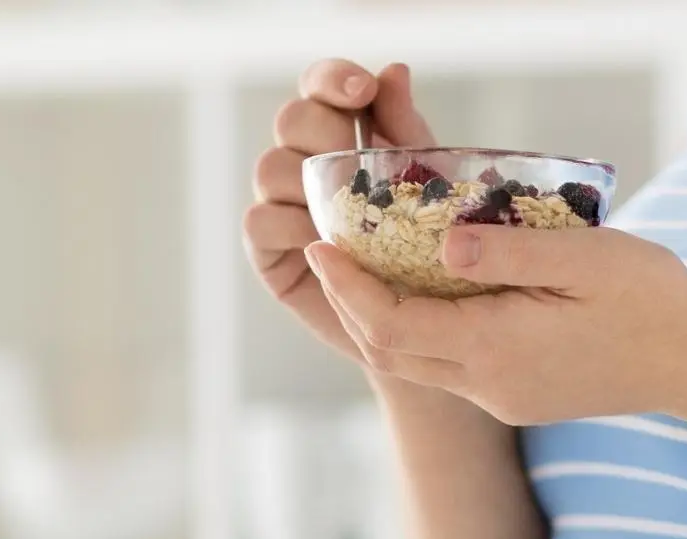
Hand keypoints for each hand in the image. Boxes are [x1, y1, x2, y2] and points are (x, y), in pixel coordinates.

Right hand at [244, 60, 435, 360]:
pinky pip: (259, 222)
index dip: (332, 79)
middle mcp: (302, 160)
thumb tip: (394, 70)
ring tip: (351, 212)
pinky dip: (291, 227)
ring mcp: (280, 204)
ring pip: (270, 167)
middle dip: (326, 133)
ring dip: (308, 183)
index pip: (320, 86)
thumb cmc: (427, 244)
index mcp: (340, 131)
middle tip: (361, 165)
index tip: (363, 91)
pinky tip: (325, 243)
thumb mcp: (427, 181)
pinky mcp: (267, 251)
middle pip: (291, 119)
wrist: (421, 319)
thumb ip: (405, 127)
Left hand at [303, 224, 686, 426]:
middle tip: (331, 248)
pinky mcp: (516, 398)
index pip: (389, 327)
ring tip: (364, 265)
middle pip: (387, 352)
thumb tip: (438, 245)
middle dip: (351, 303)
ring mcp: (501, 397)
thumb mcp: (585, 256)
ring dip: (380, 319)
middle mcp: (488, 384)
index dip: (346, 288)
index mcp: (497, 348)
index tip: (322, 245)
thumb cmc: (652, 300)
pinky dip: (420, 330)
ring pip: (413, 364)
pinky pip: (447, 366)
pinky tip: (424, 291)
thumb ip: (507, 252)